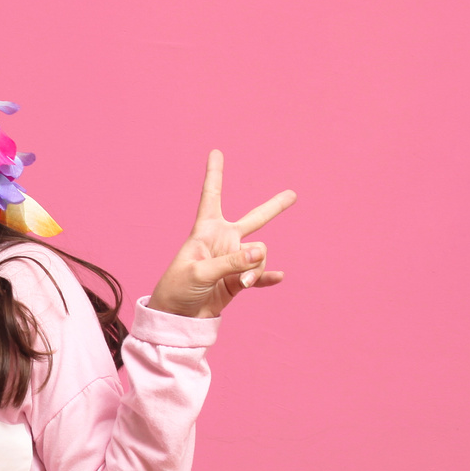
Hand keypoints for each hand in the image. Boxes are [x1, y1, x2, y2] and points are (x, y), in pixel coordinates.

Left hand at [147, 150, 295, 319]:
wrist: (177, 318)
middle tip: (293, 194)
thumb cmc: (177, 289)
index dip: (215, 174)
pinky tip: (279, 278)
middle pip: (254, 219)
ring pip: (259, 254)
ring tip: (243, 282)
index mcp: (205, 231)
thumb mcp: (200, 272)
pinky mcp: (238, 281)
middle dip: (274, 207)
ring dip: (255, 267)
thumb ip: (232, 262)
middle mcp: (223, 242)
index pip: (212, 196)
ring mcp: (233, 260)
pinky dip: (267, 277)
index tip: (216, 152)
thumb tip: (261, 252)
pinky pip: (259, 275)